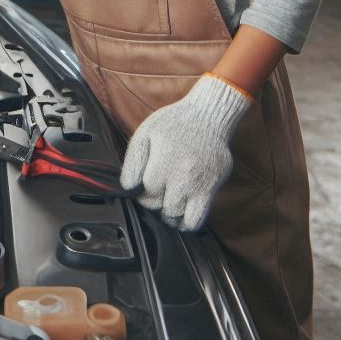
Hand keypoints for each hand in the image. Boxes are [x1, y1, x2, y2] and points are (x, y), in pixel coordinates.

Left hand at [119, 73, 251, 231]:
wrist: (208, 116)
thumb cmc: (173, 123)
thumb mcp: (145, 133)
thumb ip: (133, 161)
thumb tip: (127, 187)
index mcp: (165, 158)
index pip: (145, 192)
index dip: (139, 192)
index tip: (142, 186)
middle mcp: (183, 173)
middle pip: (158, 205)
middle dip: (152, 201)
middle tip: (155, 189)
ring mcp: (199, 183)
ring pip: (175, 217)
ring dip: (167, 212)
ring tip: (167, 199)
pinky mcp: (212, 189)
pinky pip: (196, 221)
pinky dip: (185, 223)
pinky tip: (180, 210)